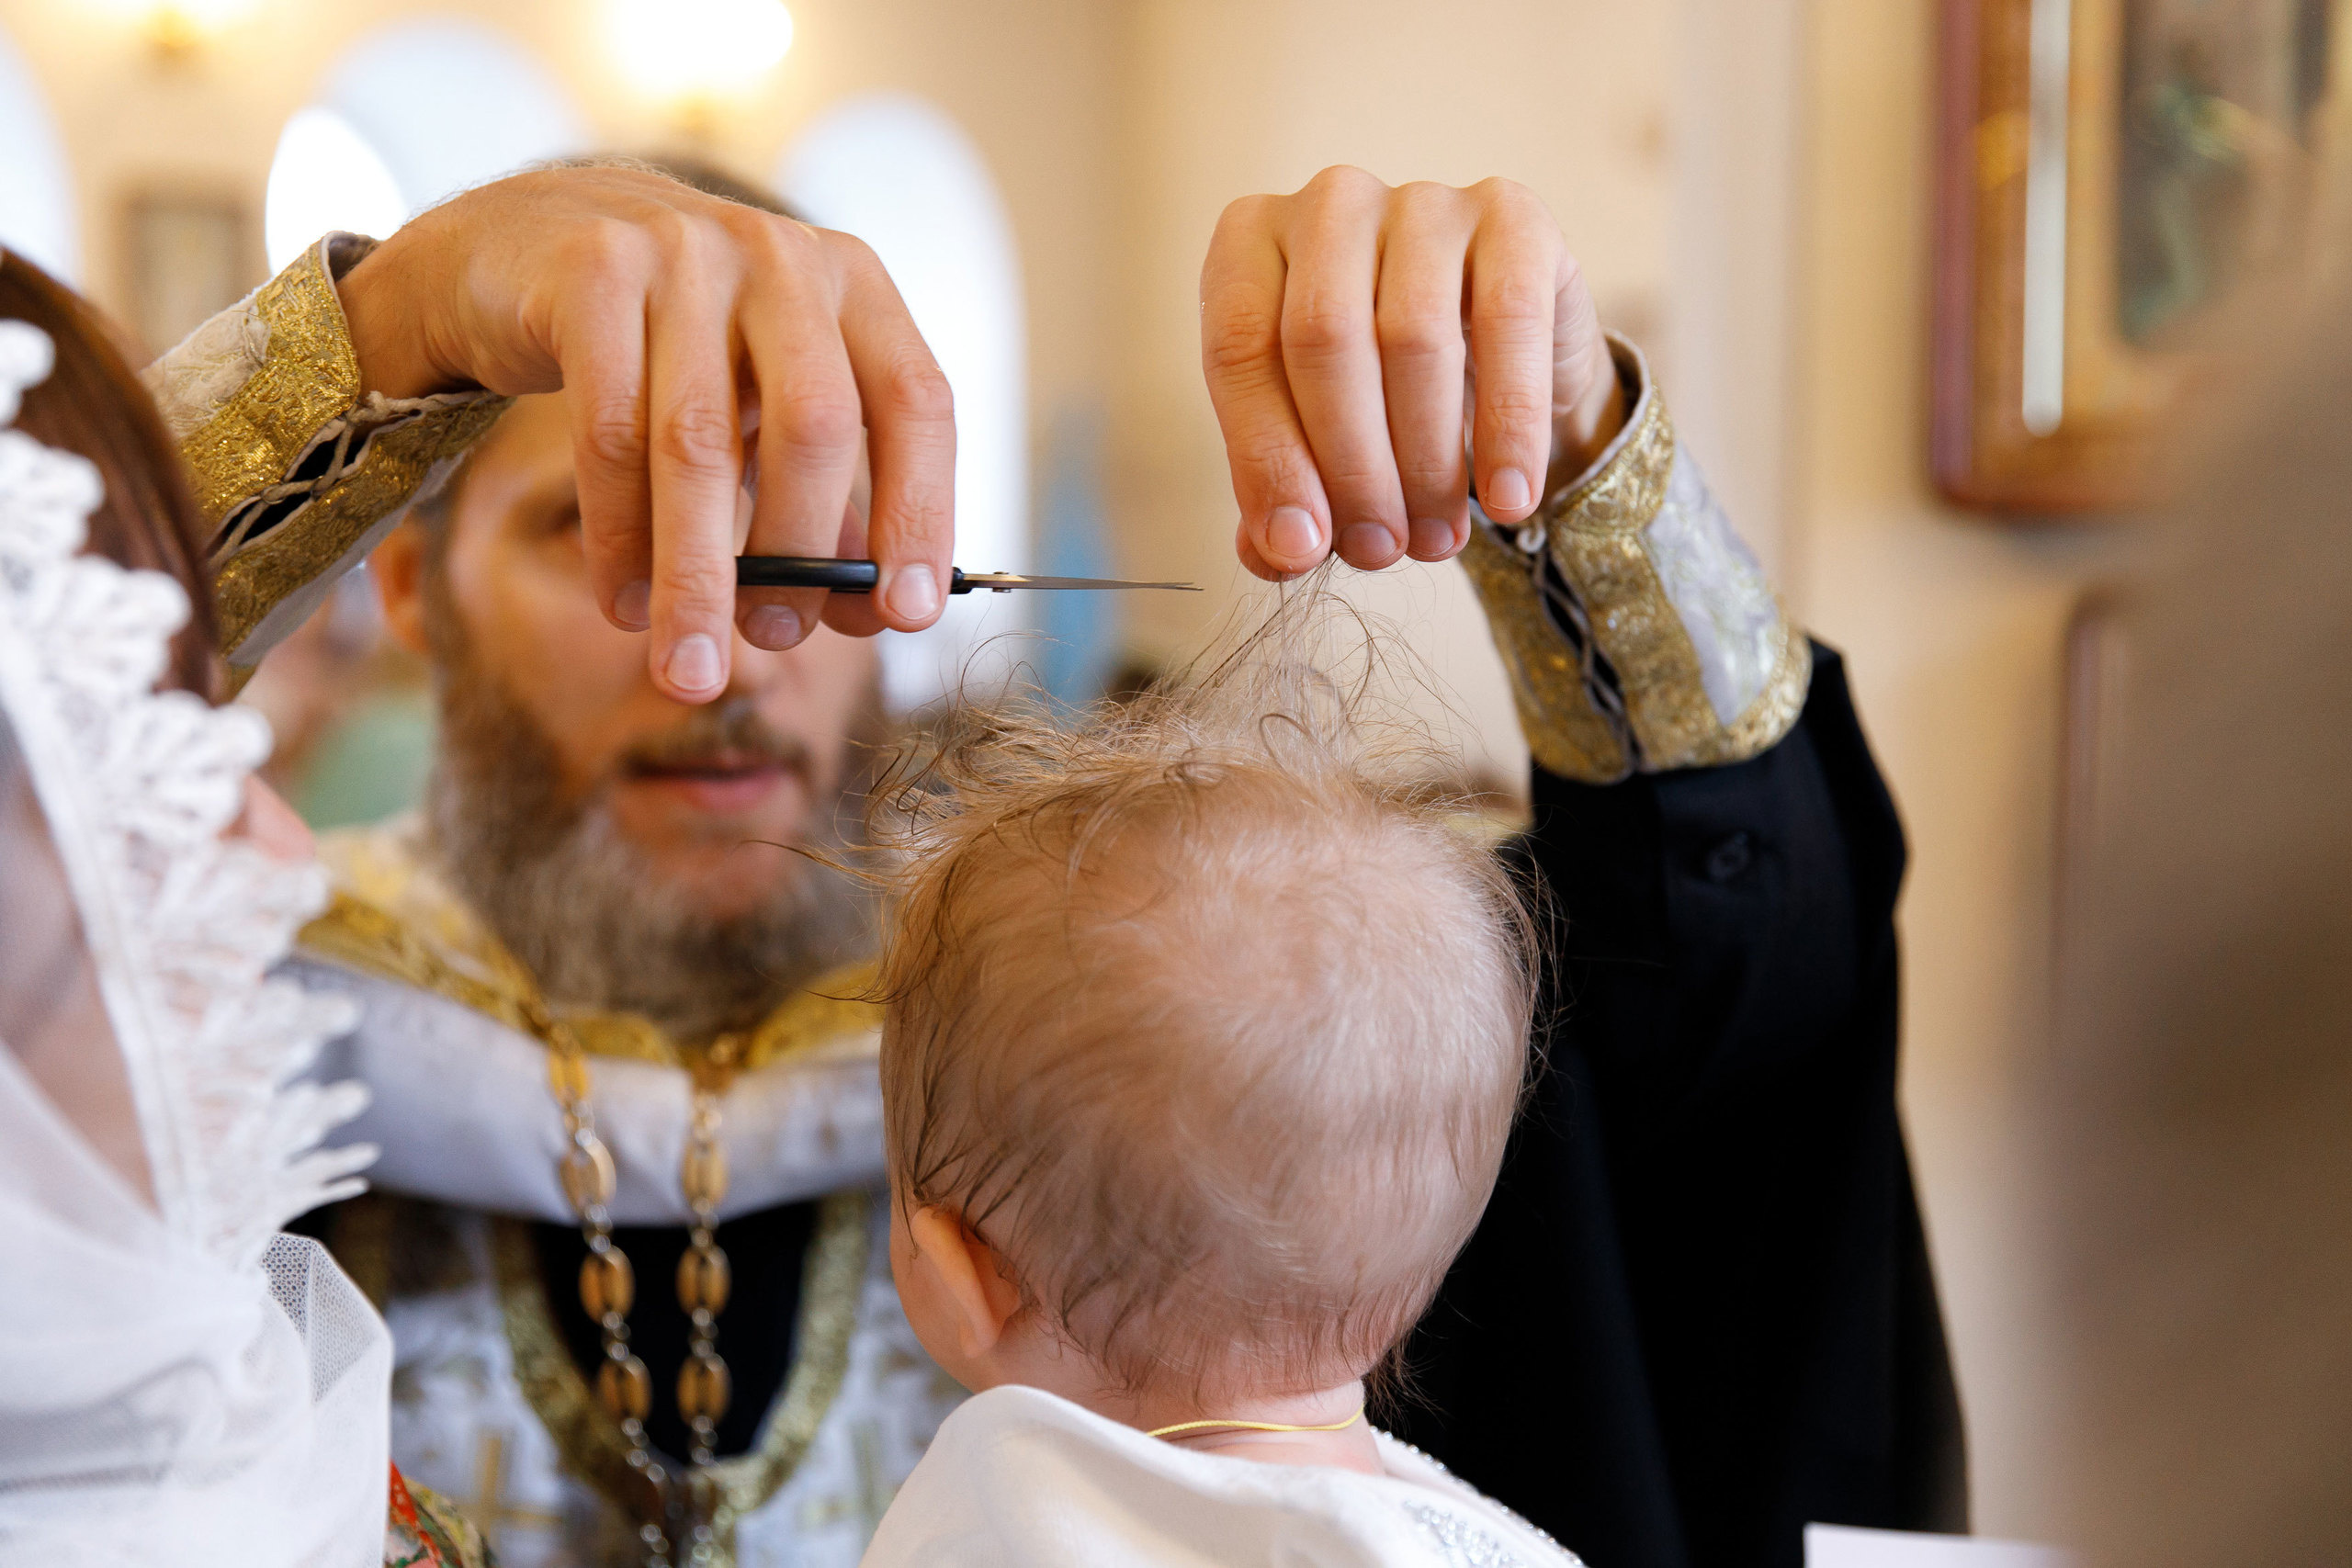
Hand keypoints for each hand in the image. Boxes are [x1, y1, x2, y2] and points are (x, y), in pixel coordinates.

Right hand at [337, 166, 953, 701]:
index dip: (921, 512)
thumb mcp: (764, 405)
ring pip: (701, 443)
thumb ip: (828, 499)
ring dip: (698, 575)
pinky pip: (609, 431)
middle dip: (802, 555)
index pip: (916, 401)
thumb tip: (873, 614)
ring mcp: (683, 252)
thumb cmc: (668, 349)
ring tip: (690, 666)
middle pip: (816, 425)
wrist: (518, 247)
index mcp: (852, 283)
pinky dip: (619, 535)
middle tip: (778, 640)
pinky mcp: (588, 272)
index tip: (910, 615)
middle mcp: (779, 257)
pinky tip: (625, 601)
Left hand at [1200, 167, 1623, 579]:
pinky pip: (1509, 323)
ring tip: (1433, 539)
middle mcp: (1330, 202)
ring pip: (1412, 335)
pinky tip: (1508, 497)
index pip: (1239, 349)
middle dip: (1351, 467)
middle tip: (1378, 550)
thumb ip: (1282, 498)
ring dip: (1424, 461)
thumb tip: (1279, 552)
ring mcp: (1424, 199)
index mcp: (1250, 243)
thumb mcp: (1315, 446)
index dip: (1267, 459)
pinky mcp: (1514, 217)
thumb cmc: (1379, 399)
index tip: (1299, 549)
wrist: (1502, 360)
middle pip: (1324, 339)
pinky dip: (1508, 426)